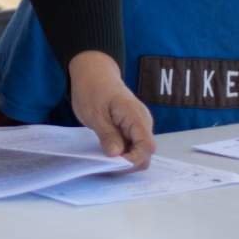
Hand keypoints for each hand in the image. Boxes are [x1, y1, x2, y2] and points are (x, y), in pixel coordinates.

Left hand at [68, 50, 155, 168]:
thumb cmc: (92, 88)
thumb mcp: (94, 114)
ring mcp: (138, 126)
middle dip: (127, 164)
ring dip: (123, 160)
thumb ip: (107, 135)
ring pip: (138, 152)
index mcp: (136, 116)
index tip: (113, 165)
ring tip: (102, 161)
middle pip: (145, 153)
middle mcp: (142, 122)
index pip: (146, 147)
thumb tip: (116, 155)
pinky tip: (106, 153)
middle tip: (104, 166)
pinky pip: (131, 146)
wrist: (93, 72)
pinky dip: (121, 153)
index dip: (133, 160)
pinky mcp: (131, 128)